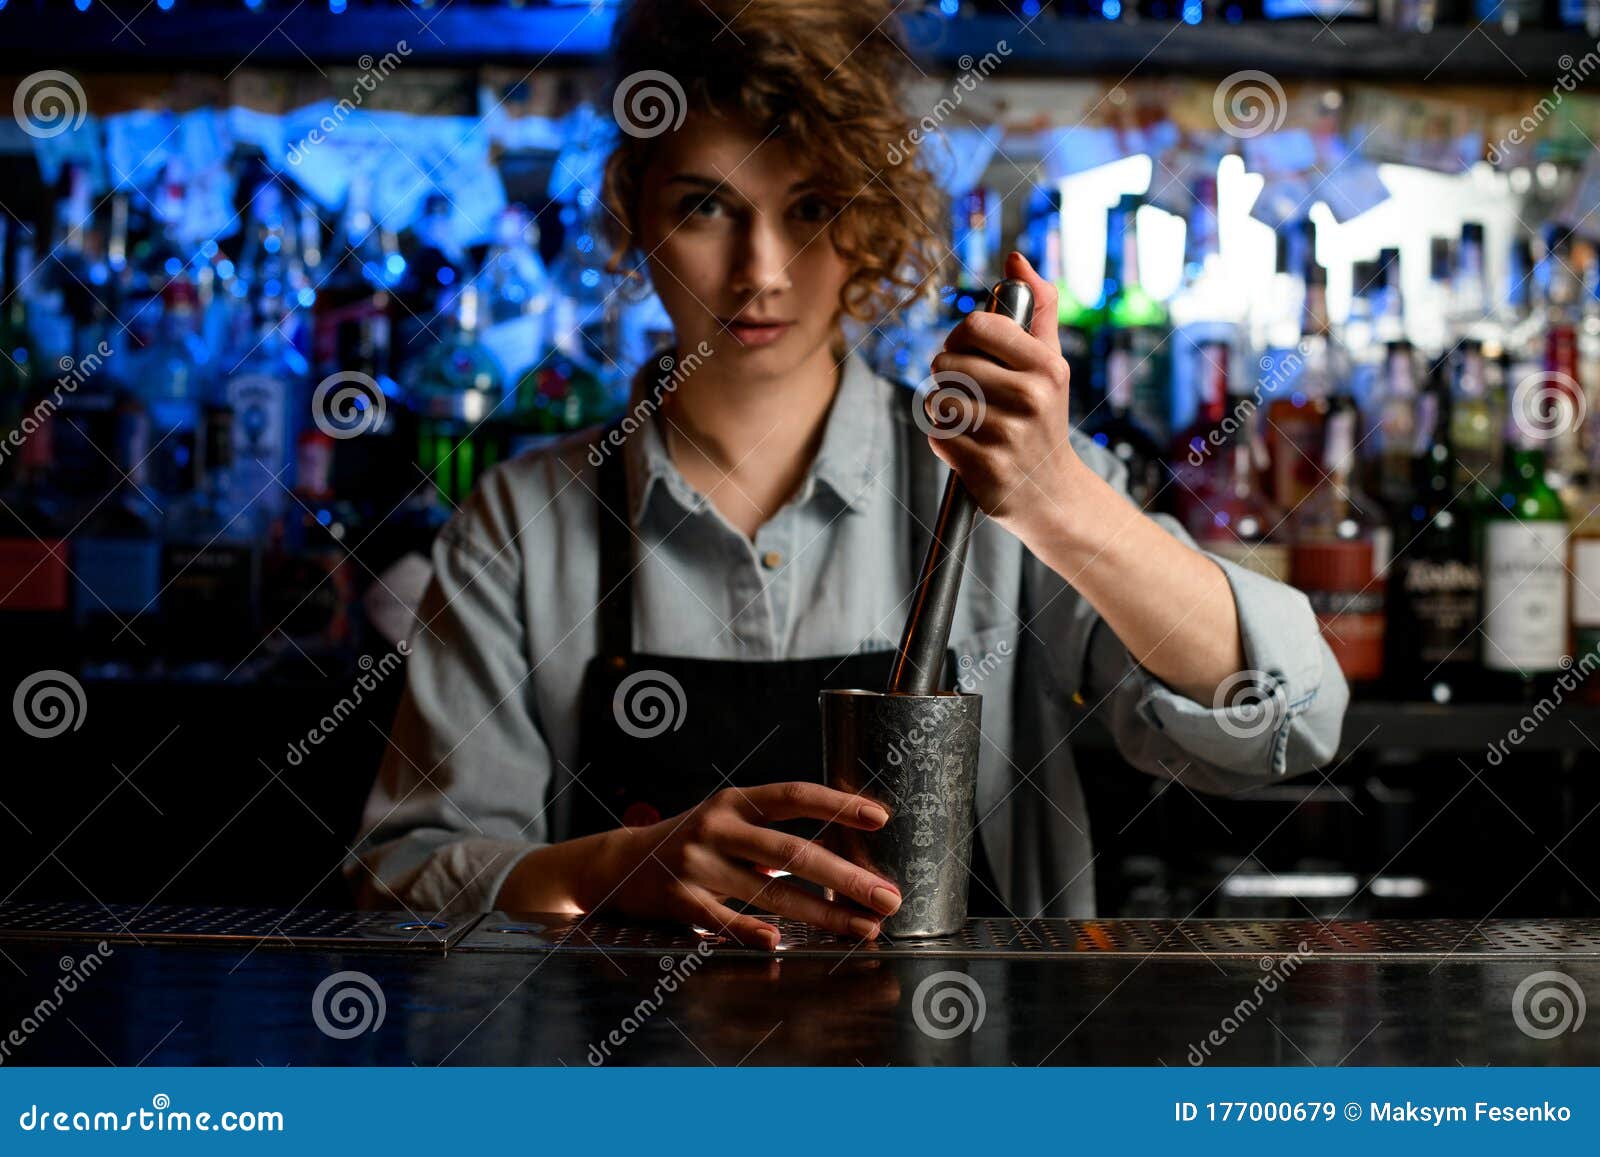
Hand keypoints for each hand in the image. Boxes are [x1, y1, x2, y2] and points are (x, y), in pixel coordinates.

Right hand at [575, 782, 904, 947]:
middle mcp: (717, 827)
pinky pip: (721, 920)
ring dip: (823, 914)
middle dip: (847, 877)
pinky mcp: (678, 900)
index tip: (880, 816)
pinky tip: (779, 943)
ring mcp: (696, 864)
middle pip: (792, 852)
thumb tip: (842, 851)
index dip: (838, 803)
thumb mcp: (726, 819)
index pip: (794, 795)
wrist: (617, 863)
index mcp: (735, 801)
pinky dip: (749, 932)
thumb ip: (772, 831)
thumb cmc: (690, 842)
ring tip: (863, 928)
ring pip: (770, 892)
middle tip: (888, 896)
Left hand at [924, 250, 1087, 547]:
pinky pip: (937, 437)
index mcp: (1046, 366)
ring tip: (973, 422)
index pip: (975, 326)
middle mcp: (1032, 398)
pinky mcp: (987, 470)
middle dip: (948, 377)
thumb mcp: (1049, 363)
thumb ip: (1036, 308)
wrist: (1052, 493)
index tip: (970, 354)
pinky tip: (970, 447)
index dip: (961, 338)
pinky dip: (945, 441)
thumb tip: (1015, 259)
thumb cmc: (1044, 418)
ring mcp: (1010, 436)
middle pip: (947, 363)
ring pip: (938, 401)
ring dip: (945, 411)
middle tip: (971, 394)